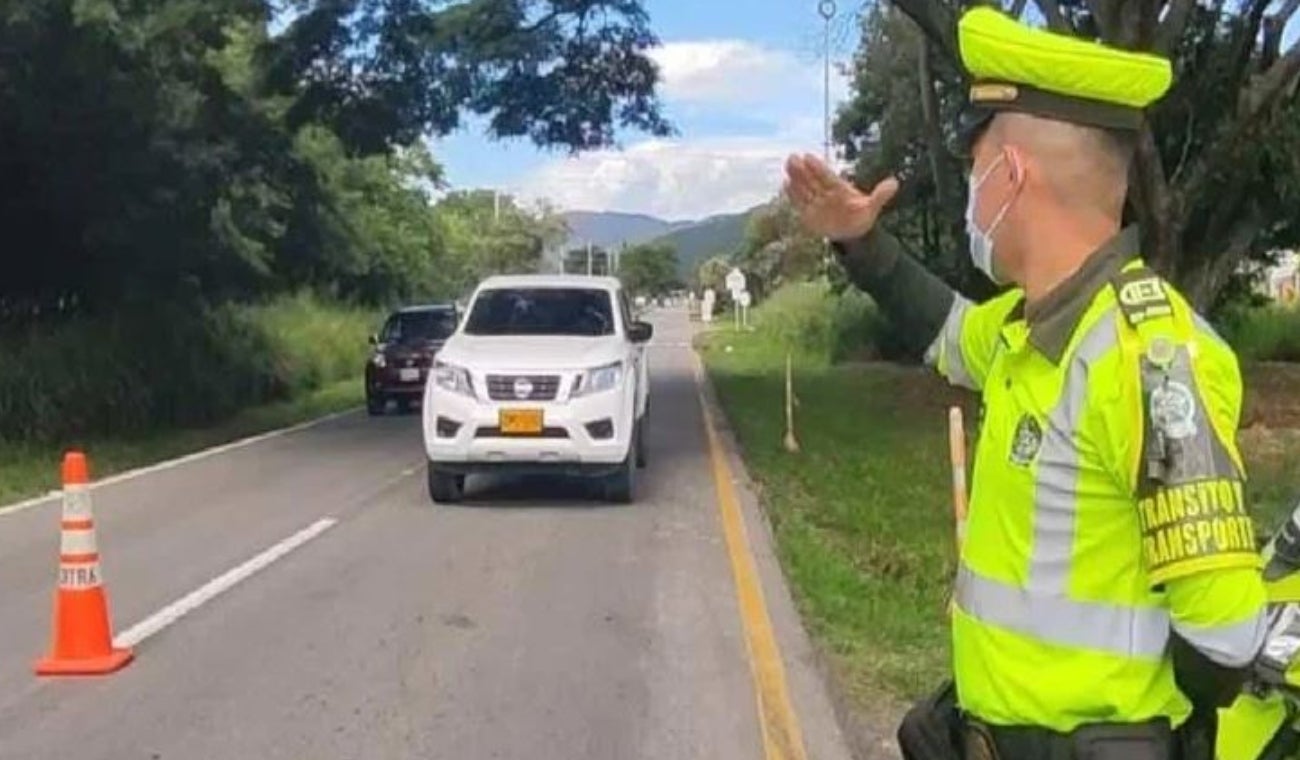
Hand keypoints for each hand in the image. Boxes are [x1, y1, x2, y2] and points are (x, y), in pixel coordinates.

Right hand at [783, 153, 899, 241]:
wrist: (852, 233)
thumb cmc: (862, 217)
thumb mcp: (872, 208)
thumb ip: (880, 196)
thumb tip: (895, 182)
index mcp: (840, 188)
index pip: (827, 177)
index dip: (818, 168)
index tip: (808, 157)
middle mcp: (826, 192)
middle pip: (812, 179)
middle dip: (802, 169)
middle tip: (793, 157)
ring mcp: (817, 202)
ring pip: (804, 188)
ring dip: (795, 178)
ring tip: (787, 166)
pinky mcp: (809, 213)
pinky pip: (800, 203)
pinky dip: (793, 195)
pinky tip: (785, 184)